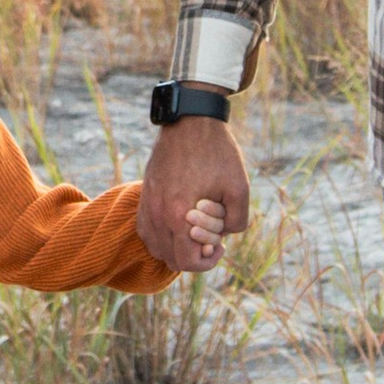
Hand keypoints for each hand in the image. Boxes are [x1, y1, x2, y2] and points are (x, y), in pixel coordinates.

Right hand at [139, 114, 250, 270]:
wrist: (191, 121)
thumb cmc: (217, 153)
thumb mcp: (240, 188)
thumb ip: (237, 222)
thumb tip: (224, 236)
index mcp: (178, 215)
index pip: (186, 262)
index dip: (207, 262)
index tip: (220, 247)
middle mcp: (157, 214)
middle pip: (169, 259)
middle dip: (193, 255)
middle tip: (210, 239)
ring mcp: (147, 204)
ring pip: (155, 247)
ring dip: (175, 247)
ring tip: (194, 231)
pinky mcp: (144, 194)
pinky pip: (145, 229)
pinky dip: (161, 235)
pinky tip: (178, 222)